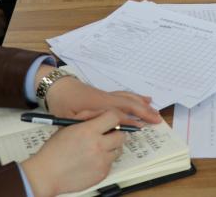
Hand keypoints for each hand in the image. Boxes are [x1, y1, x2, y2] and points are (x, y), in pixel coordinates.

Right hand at [21, 111, 126, 196]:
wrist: (47, 173)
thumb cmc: (54, 151)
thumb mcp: (68, 126)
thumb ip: (87, 118)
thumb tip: (102, 114)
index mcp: (89, 131)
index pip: (114, 118)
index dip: (114, 117)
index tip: (112, 120)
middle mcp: (98, 146)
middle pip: (121, 135)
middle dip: (115, 133)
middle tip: (108, 134)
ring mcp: (101, 161)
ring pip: (118, 150)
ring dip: (111, 148)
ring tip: (97, 149)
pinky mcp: (102, 174)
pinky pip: (111, 164)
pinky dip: (104, 161)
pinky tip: (92, 160)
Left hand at [40, 69, 161, 125]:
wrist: (58, 87)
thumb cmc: (62, 104)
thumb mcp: (69, 117)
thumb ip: (86, 121)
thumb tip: (103, 125)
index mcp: (97, 105)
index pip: (118, 113)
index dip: (130, 121)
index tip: (141, 128)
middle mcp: (106, 98)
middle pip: (129, 103)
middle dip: (144, 111)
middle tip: (158, 119)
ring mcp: (107, 95)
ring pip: (128, 97)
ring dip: (143, 104)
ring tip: (155, 111)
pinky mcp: (106, 95)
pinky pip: (125, 95)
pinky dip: (136, 97)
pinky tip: (144, 99)